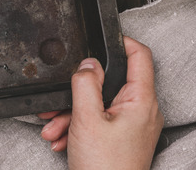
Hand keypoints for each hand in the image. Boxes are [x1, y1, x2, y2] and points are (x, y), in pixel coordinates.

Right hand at [38, 36, 162, 168]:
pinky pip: (98, 122)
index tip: (100, 38)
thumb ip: (85, 83)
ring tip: (54, 128)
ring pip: (99, 104)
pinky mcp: (122, 138)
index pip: (140, 56)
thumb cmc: (104, 167)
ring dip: (71, 113)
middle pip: (109, 83)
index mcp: (140, 101)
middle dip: (78, 91)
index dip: (120, 41)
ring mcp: (133, 125)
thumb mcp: (86, 118)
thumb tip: (87, 63)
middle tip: (59, 100)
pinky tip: (62, 139)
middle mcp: (142, 111)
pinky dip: (77, 127)